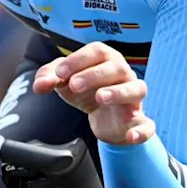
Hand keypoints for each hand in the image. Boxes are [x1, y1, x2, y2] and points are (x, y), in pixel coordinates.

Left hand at [33, 42, 155, 144]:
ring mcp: (133, 99)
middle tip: (73, 85)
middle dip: (93, 74)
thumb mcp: (65, 82)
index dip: (78, 60)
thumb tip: (39, 85)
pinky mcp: (138, 121)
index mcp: (106, 60)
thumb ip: (49, 78)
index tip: (59, 72)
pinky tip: (130, 135)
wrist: (103, 119)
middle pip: (116, 67)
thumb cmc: (86, 91)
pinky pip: (147, 125)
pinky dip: (141, 131)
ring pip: (137, 89)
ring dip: (119, 92)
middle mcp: (124, 75)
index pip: (97, 51)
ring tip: (100, 97)